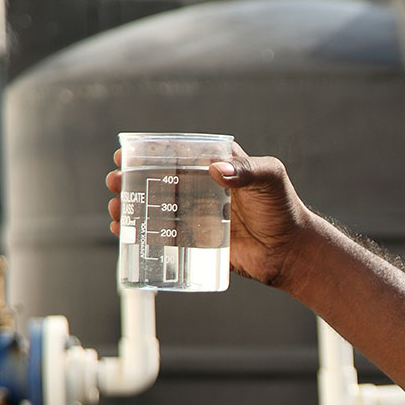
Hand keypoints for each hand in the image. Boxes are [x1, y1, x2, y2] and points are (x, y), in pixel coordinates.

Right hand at [106, 143, 317, 290]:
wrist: (290, 251)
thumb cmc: (284, 209)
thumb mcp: (269, 179)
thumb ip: (247, 171)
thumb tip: (218, 170)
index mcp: (215, 165)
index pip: (176, 153)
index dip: (148, 152)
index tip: (125, 154)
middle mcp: (202, 188)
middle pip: (157, 178)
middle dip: (130, 179)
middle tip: (114, 182)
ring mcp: (197, 214)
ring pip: (155, 206)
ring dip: (130, 206)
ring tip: (115, 209)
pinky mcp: (197, 240)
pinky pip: (164, 234)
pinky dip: (141, 233)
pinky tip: (124, 232)